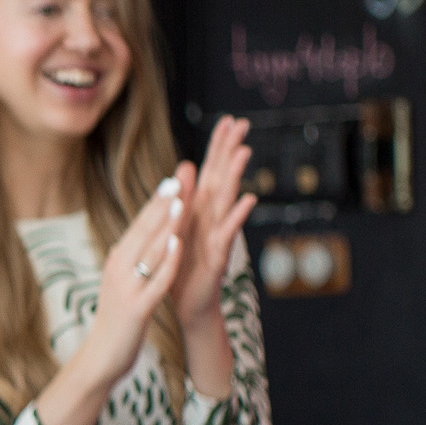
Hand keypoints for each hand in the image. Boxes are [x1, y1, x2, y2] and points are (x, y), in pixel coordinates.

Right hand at [77, 179, 185, 384]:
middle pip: (144, 231)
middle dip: (162, 204)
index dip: (157, 202)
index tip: (173, 178)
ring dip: (166, 225)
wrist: (101, 357)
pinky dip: (167, 260)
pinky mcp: (137, 307)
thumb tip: (145, 238)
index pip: (140, 226)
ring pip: (150, 250)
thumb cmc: (117, 321)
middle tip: (178, 177)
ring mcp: (127, 287)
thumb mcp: (123, 283)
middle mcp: (118, 269)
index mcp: (117, 261)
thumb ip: (133, 260)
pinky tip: (179, 244)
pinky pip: (156, 279)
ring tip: (181, 202)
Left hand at [168, 115, 256, 329]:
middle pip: (222, 178)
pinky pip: (227, 233)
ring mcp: (217, 235)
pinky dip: (236, 217)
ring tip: (244, 152)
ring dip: (235, 176)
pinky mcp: (218, 255)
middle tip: (241, 123)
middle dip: (230, 151)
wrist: (188, 303)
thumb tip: (184, 173)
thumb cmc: (182, 267)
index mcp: (198, 211)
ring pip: (226, 201)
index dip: (217, 148)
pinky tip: (248, 200)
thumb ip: (183, 203)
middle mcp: (211, 218)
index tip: (227, 121)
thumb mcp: (177, 230)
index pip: (209, 172)